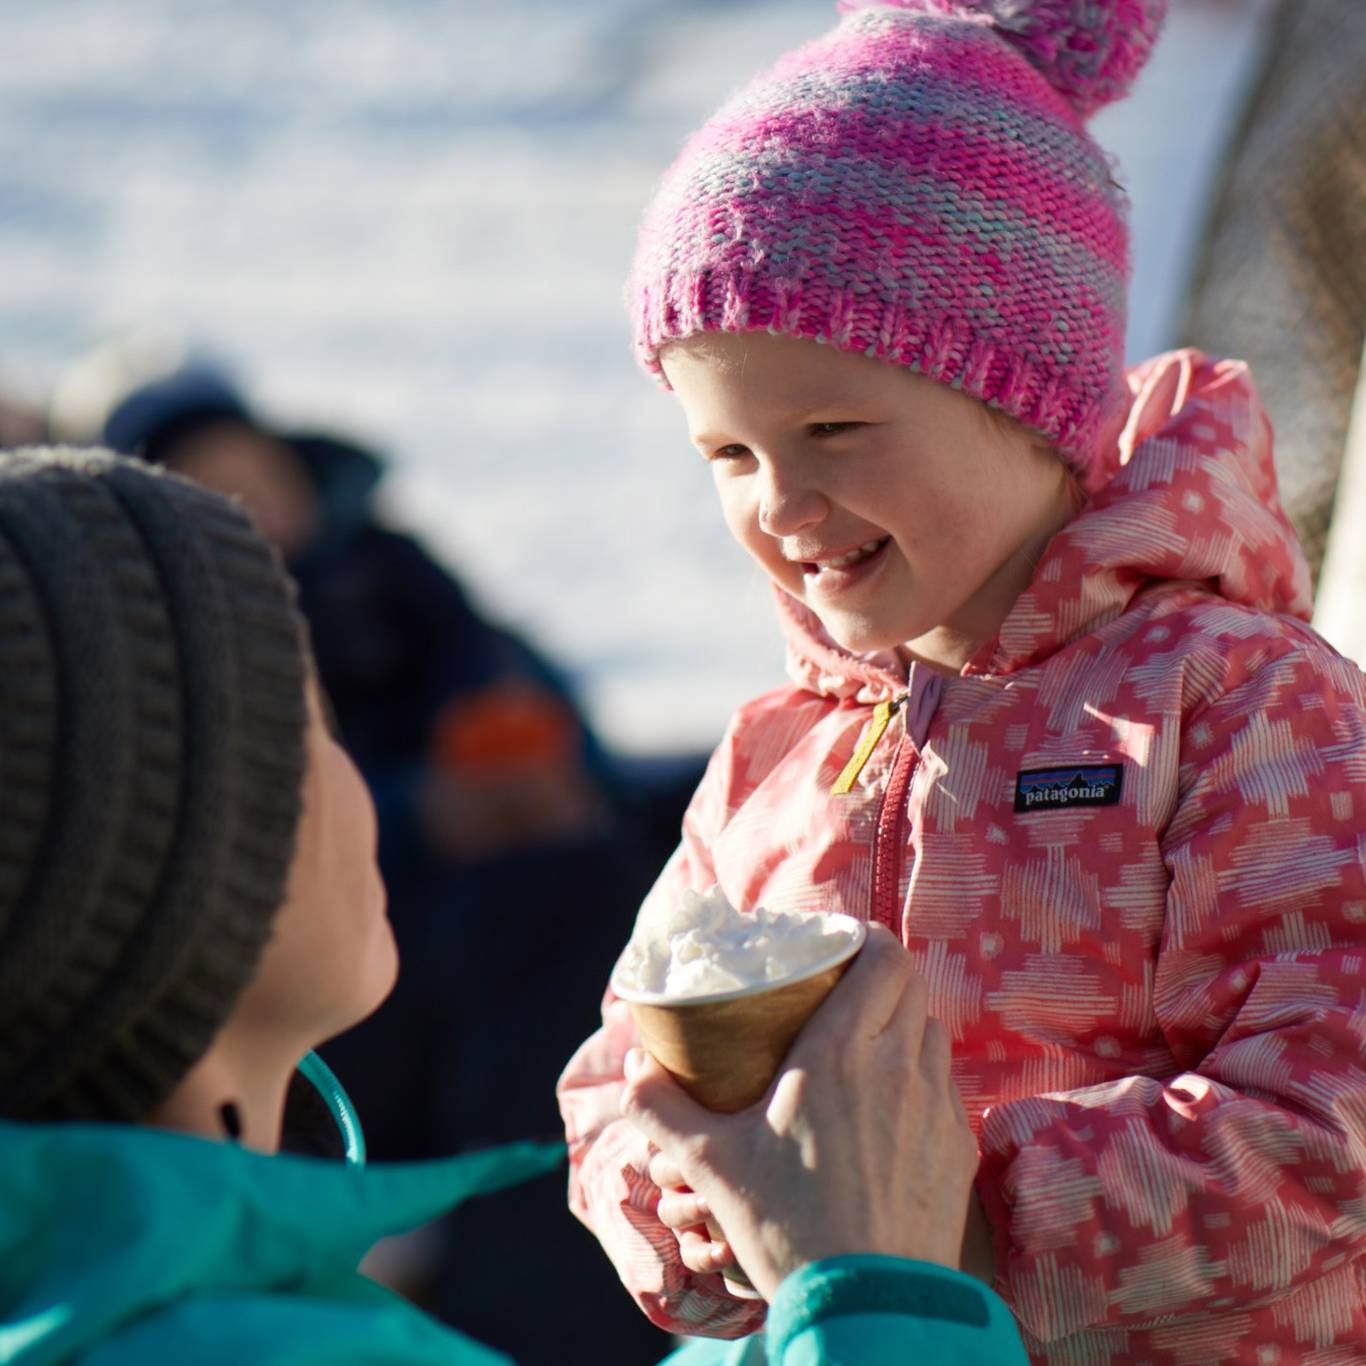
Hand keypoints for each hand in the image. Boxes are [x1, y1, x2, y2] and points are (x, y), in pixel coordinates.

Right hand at [622, 925, 980, 1300]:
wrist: (869, 1309)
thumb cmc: (787, 1229)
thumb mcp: (711, 1164)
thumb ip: (661, 1108)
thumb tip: (633, 1066)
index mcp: (841, 1051)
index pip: (883, 956)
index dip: (866, 938)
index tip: (839, 944)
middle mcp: (899, 1065)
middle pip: (908, 985)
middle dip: (878, 977)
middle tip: (840, 992)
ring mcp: (937, 1106)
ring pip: (930, 1033)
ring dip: (901, 1027)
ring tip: (863, 1052)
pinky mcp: (958, 1146)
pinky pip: (945, 1088)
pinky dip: (920, 1081)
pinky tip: (888, 1113)